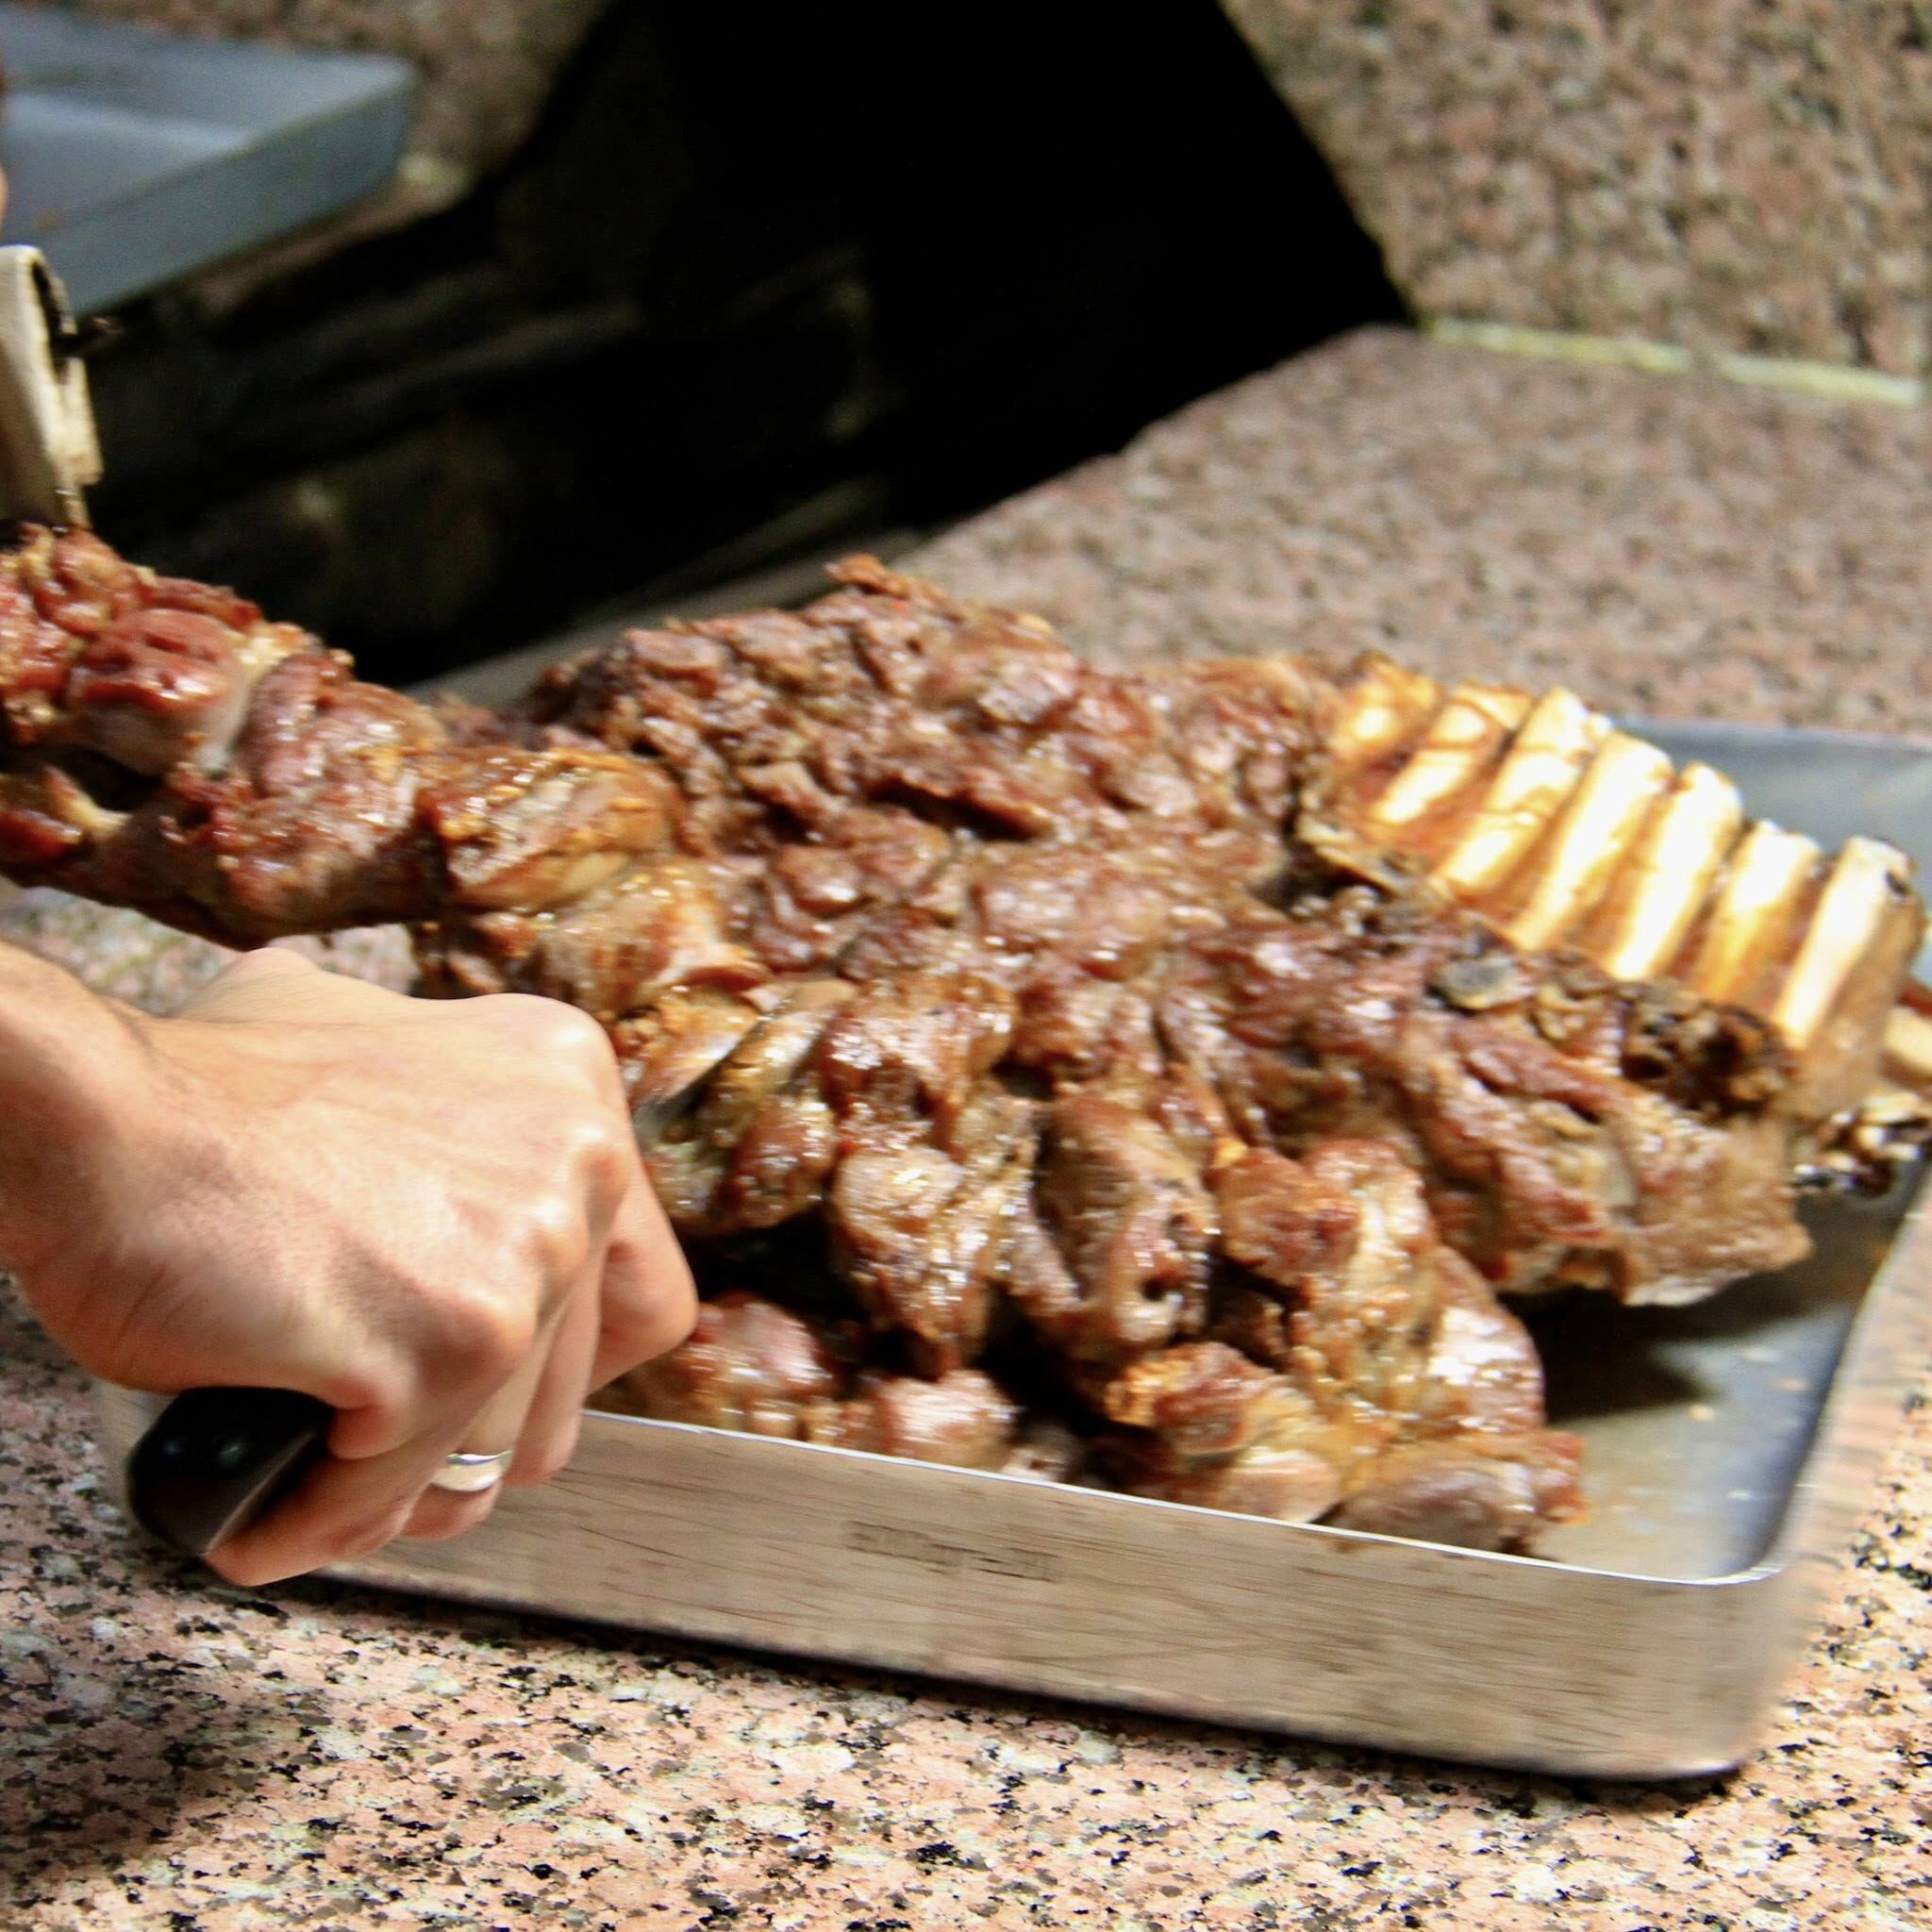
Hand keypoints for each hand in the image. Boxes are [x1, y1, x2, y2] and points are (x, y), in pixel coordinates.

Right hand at [14, 949, 693, 1584]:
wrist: (93, 1116)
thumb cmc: (199, 1091)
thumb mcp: (374, 1047)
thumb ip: (453, 1119)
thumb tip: (471, 1218)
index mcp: (574, 1089)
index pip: (641, 1294)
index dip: (568, 1367)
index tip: (499, 1392)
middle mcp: (581, 1165)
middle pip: (569, 1391)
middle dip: (472, 1443)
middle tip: (384, 1456)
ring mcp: (525, 1258)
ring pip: (488, 1457)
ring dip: (395, 1497)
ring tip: (315, 1495)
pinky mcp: (449, 1344)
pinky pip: (393, 1490)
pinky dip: (316, 1523)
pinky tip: (254, 1518)